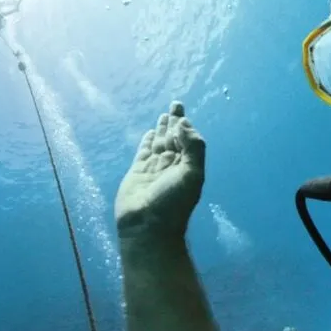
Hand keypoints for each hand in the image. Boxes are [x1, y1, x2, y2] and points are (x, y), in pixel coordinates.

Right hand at [114, 101, 205, 236]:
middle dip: (175, 121)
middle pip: (175, 137)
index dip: (185, 125)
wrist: (147, 227)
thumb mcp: (192, 174)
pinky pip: (143, 152)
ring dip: (162, 129)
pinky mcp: (137, 172)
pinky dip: (147, 142)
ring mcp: (154, 168)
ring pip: (159, 142)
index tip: (182, 112)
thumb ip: (193, 147)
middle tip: (176, 104)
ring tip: (164, 115)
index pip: (188, 138)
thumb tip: (183, 124)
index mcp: (187, 165)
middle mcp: (172, 165)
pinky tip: (149, 134)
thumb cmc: (173, 203)